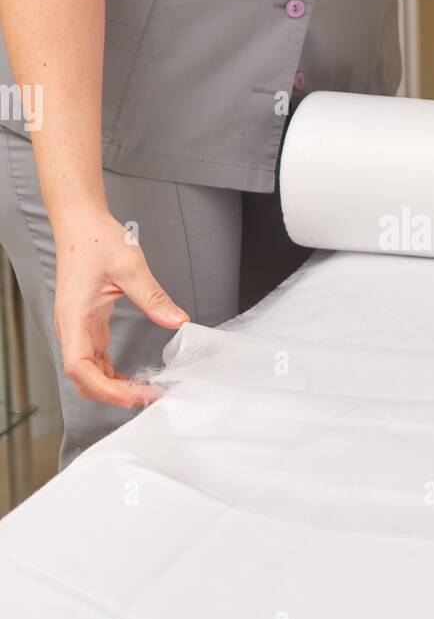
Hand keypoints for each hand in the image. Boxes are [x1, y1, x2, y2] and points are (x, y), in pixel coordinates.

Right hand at [53, 208, 188, 407]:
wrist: (81, 223)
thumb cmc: (96, 239)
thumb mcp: (130, 266)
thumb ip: (153, 297)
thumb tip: (178, 321)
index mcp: (74, 316)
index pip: (79, 367)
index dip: (105, 388)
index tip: (133, 395)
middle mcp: (71, 327)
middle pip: (83, 377)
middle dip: (113, 393)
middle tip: (149, 395)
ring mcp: (78, 328)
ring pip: (88, 371)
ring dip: (113, 386)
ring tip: (145, 390)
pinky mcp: (87, 324)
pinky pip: (95, 359)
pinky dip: (111, 373)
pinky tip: (132, 377)